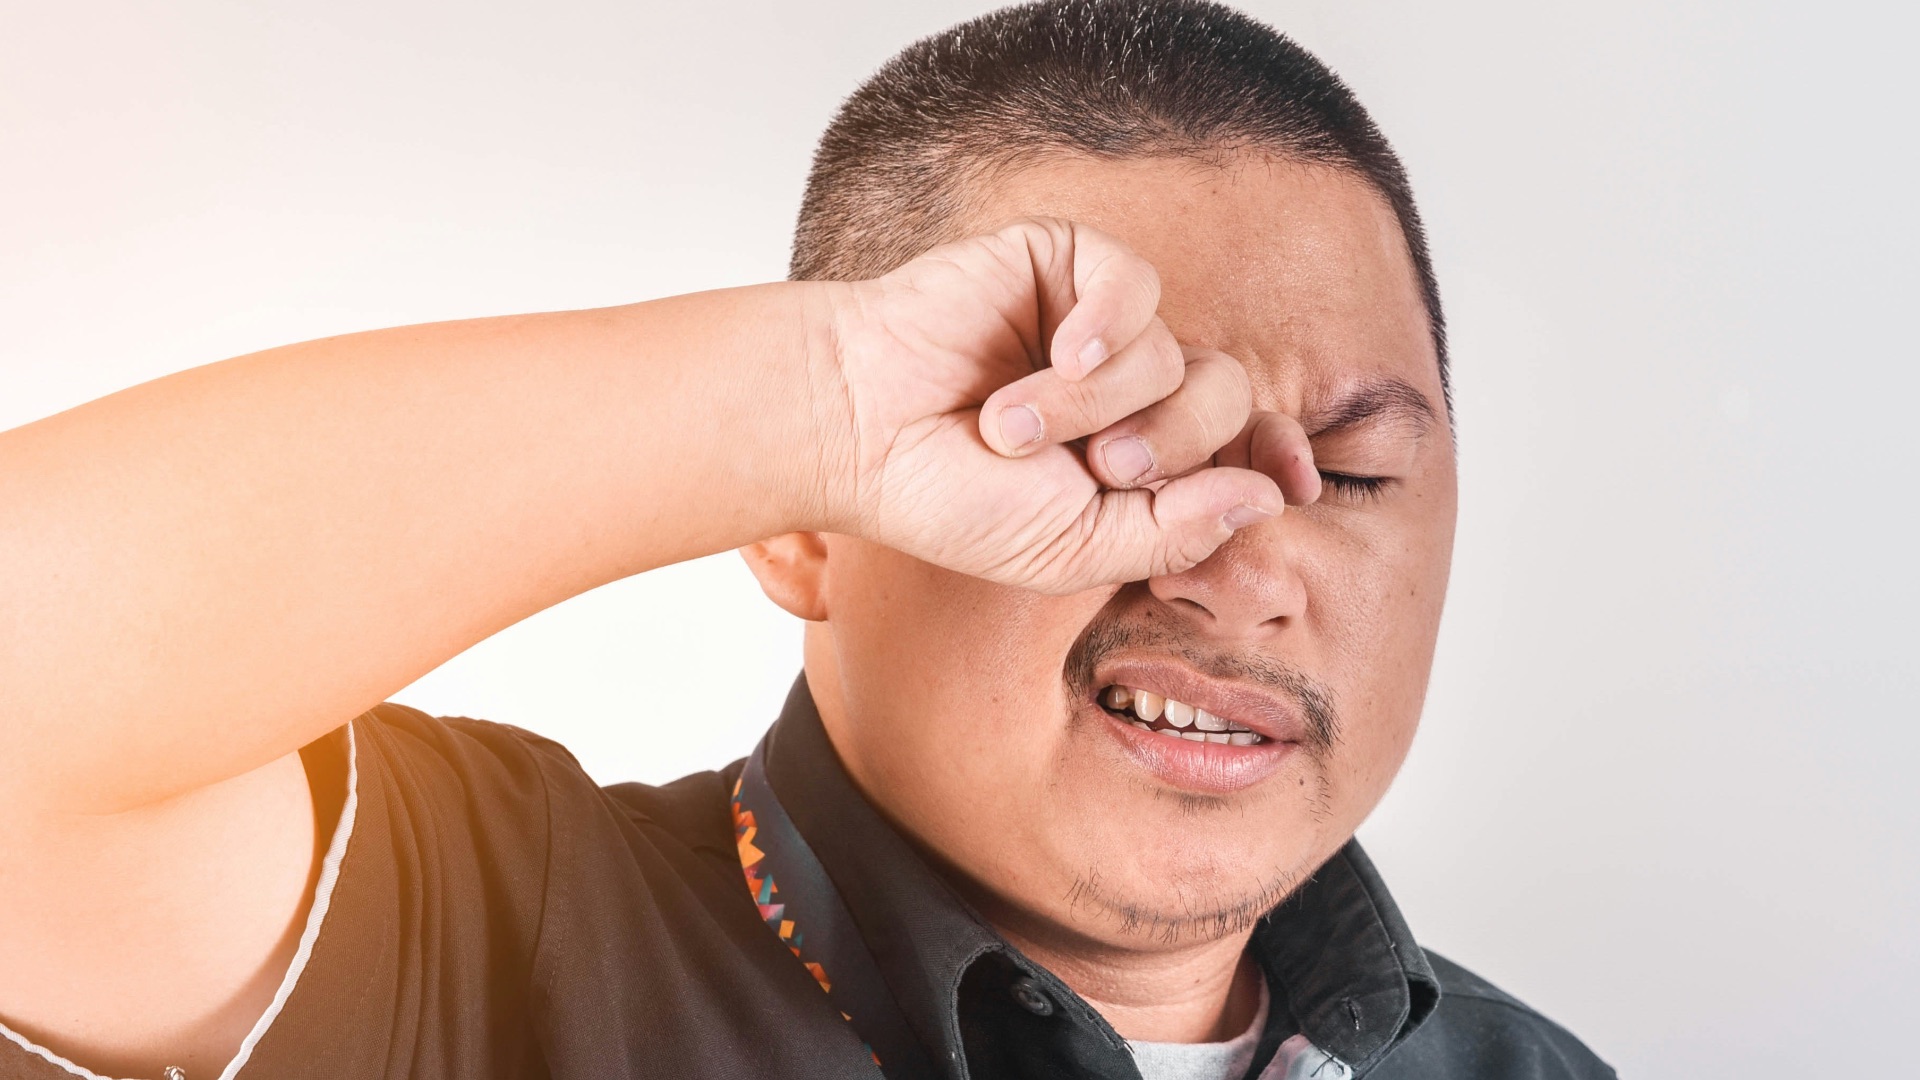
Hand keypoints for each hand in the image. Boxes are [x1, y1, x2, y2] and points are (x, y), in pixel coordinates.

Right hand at [817, 218, 1321, 594]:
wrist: (859, 432)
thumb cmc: (950, 497)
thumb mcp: (1073, 549)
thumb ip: (1175, 532)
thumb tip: (1271, 496)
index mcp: (1142, 455)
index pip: (1244, 445)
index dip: (1278, 456)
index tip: (1297, 483)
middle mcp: (1132, 387)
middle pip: (1225, 399)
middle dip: (1170, 444)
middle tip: (1096, 469)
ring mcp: (1100, 323)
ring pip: (1176, 352)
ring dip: (1095, 403)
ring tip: (1009, 426)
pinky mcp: (1065, 264)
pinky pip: (1136, 285)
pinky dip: (1105, 326)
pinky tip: (1057, 352)